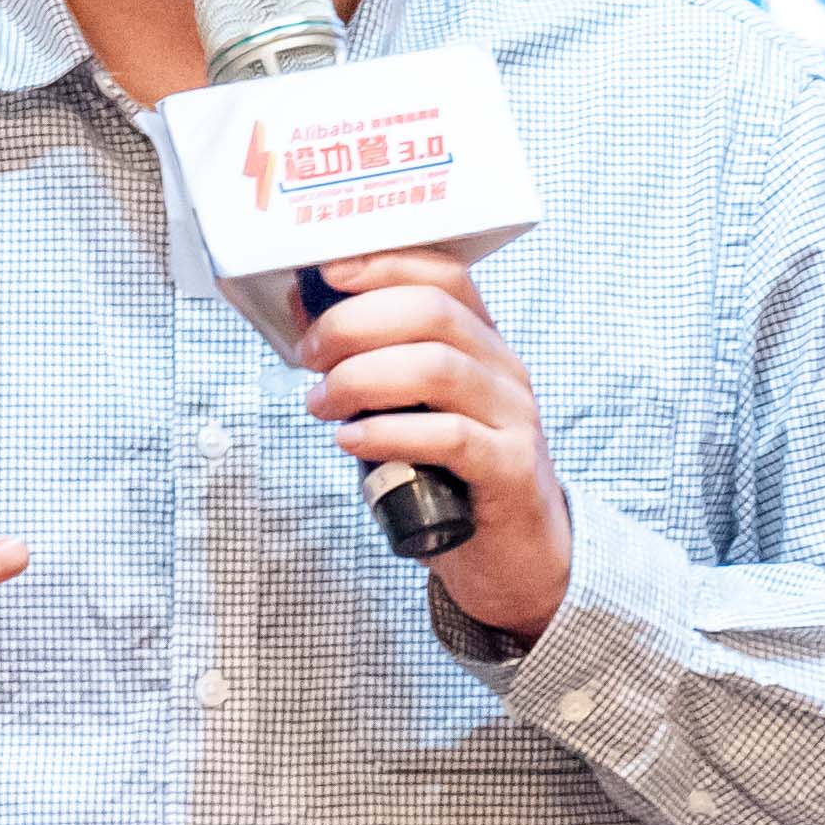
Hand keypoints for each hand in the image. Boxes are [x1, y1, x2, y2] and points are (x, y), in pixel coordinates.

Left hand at [301, 249, 569, 649]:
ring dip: (362, 378)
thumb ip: (374, 368)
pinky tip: (351, 441)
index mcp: (484, 344)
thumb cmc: (454, 480)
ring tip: (320, 403)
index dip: (385, 265)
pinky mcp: (509, 470)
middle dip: (356, 324)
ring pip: (438, 368)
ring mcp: (514, 418)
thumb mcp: (414, 412)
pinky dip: (389, 432)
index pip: (444, 277)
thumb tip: (308, 321)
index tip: (328, 272)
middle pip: (433, 313)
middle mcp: (505, 370)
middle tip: (310, 356)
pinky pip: (449, 436)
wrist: (516, 559)